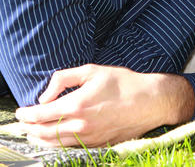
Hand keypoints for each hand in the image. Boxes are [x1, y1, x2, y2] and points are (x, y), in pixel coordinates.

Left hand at [15, 65, 192, 147]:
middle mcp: (80, 125)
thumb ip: (63, 79)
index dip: (25, 114)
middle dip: (29, 128)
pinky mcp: (98, 144)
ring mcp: (89, 137)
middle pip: (43, 132)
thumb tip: (45, 95)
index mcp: (76, 105)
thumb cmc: (124, 83)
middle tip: (24, 122)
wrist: (150, 102)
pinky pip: (71, 147)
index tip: (20, 111)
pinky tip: (55, 137)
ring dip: (40, 138)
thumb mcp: (93, 71)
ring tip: (34, 132)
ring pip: (55, 143)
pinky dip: (57, 144)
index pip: (40, 115)